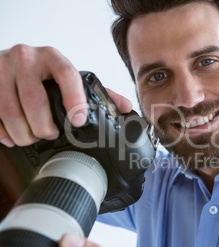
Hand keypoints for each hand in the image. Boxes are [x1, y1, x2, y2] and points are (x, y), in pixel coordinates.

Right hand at [0, 44, 131, 147]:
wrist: (4, 61)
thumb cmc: (40, 71)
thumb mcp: (67, 76)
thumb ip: (96, 91)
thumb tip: (126, 107)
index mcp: (51, 57)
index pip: (67, 75)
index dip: (75, 100)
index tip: (79, 120)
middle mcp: (25, 58)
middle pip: (35, 101)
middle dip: (44, 127)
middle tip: (49, 134)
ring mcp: (1, 68)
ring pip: (11, 111)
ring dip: (24, 134)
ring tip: (31, 138)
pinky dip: (3, 132)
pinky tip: (11, 136)